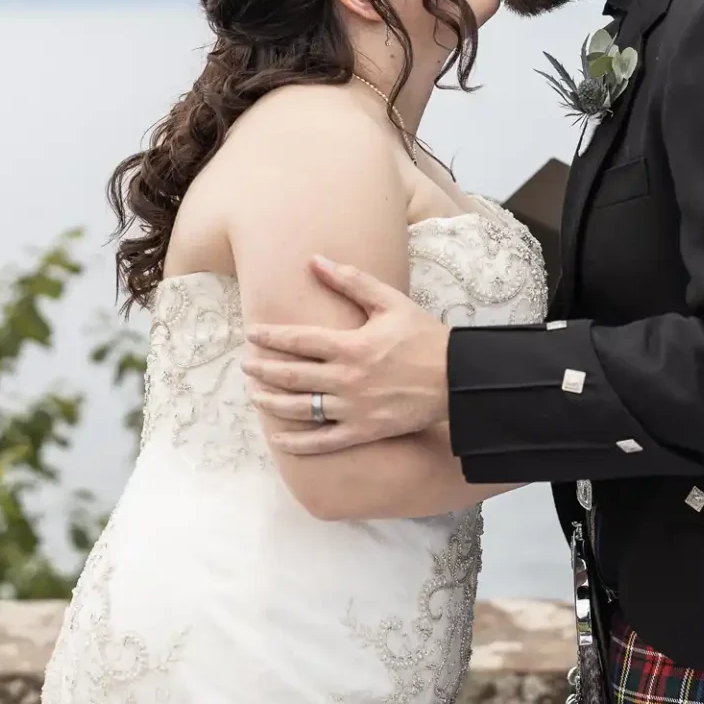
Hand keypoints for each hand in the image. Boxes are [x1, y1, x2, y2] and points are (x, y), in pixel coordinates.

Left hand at [243, 256, 451, 453]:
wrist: (457, 379)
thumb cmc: (425, 337)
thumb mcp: (390, 302)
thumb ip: (351, 280)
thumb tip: (316, 260)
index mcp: (351, 345)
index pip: (299, 341)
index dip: (271, 337)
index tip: (251, 334)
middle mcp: (347, 379)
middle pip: (292, 376)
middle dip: (264, 370)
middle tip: (246, 366)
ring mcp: (354, 408)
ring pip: (301, 409)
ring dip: (273, 403)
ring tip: (255, 396)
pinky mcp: (364, 431)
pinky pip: (324, 441)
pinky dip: (299, 443)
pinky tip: (279, 440)